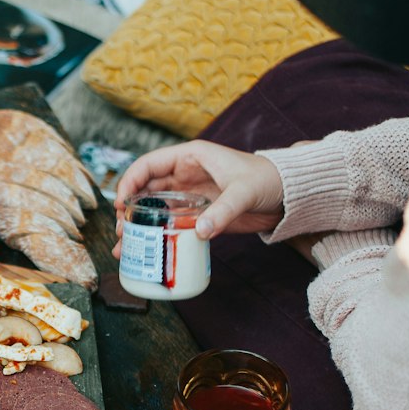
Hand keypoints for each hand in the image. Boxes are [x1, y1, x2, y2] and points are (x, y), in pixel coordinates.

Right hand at [113, 141, 283, 253]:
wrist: (287, 195)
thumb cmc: (267, 180)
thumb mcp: (244, 192)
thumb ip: (223, 210)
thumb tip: (200, 232)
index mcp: (191, 157)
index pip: (149, 164)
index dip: (130, 181)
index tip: (121, 203)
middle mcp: (184, 175)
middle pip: (145, 190)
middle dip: (129, 210)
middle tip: (122, 231)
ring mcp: (189, 196)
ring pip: (154, 210)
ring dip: (137, 227)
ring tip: (125, 247)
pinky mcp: (197, 215)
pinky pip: (170, 225)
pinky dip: (156, 238)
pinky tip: (146, 252)